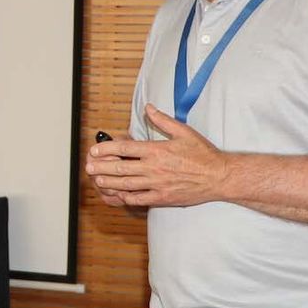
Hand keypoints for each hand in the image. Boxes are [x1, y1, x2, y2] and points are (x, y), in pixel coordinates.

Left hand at [84, 105, 229, 207]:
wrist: (219, 177)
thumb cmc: (203, 154)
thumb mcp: (183, 132)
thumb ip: (163, 120)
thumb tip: (149, 108)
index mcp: (157, 151)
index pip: (125, 149)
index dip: (106, 149)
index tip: (94, 150)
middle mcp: (154, 168)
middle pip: (120, 169)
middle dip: (102, 168)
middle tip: (89, 167)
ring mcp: (157, 185)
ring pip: (126, 185)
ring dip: (109, 183)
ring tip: (98, 181)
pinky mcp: (162, 198)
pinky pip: (139, 199)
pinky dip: (126, 197)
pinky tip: (118, 195)